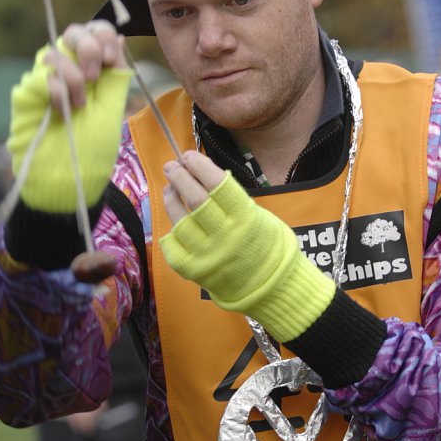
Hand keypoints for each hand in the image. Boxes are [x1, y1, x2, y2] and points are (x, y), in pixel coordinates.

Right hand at [7, 20, 130, 212]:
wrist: (68, 175)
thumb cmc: (91, 147)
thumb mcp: (112, 107)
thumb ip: (114, 73)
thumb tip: (121, 38)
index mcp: (92, 70)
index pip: (95, 32)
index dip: (103, 36)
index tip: (110, 57)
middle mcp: (68, 69)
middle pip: (74, 33)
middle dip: (88, 49)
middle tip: (95, 77)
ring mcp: (45, 79)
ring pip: (55, 53)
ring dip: (74, 80)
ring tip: (78, 107)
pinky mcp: (27, 93)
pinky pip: (42, 76)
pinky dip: (57, 92)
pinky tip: (62, 111)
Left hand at [160, 158, 335, 341]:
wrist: (269, 285)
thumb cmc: (264, 243)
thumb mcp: (258, 215)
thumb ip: (232, 198)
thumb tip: (201, 174)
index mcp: (246, 218)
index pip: (217, 183)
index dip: (199, 165)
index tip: (188, 155)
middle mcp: (225, 235)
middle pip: (195, 199)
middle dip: (179, 177)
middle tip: (172, 166)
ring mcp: (207, 255)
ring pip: (179, 220)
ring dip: (171, 199)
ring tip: (171, 189)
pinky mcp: (194, 271)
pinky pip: (172, 246)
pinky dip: (171, 231)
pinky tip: (175, 221)